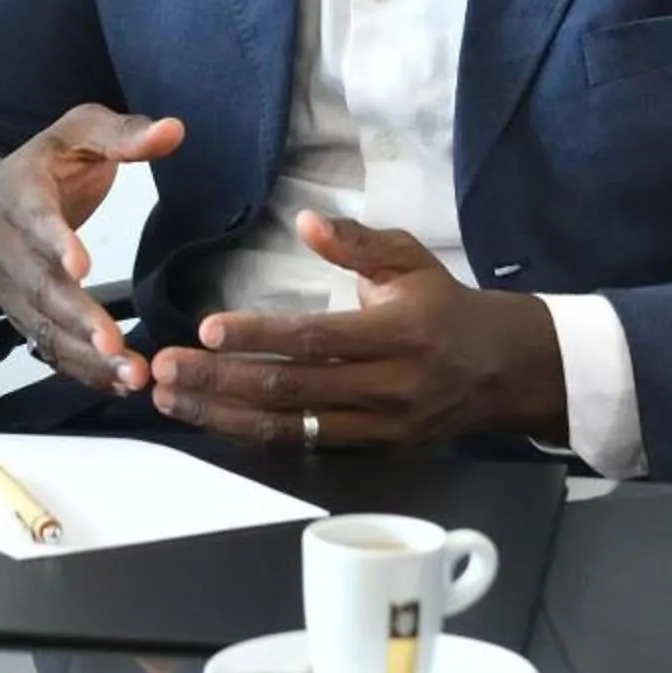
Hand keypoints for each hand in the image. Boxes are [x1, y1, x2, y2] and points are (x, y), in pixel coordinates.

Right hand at [0, 106, 184, 395]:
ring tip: (132, 375)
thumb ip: (121, 134)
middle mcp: (12, 250)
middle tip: (112, 342)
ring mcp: (16, 292)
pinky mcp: (28, 320)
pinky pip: (52, 351)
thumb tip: (173, 130)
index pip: (35, 220)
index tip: (79, 265)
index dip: (55, 243)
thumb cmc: (39, 171)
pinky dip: (84, 371)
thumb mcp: (75, 134)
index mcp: (20, 196)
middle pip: (41, 289)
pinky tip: (121, 384)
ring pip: (46, 329)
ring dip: (87, 356)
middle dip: (77, 318)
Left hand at [147, 212, 565, 448]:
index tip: (208, 330)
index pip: (315, 340)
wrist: (505, 370)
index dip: (259, 335)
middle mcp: (389, 387)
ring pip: (290, 429)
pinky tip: (212, 419)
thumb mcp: (409, 260)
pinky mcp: (373, 450)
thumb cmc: (446, 307)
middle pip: (291, 390)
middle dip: (220, 381)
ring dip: (223, 416)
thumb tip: (307, 222)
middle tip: (166, 368)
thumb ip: (356, 243)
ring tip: (172, 399)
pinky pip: (304, 446)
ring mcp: (380, 427)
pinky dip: (253, 434)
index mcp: (399, 334)